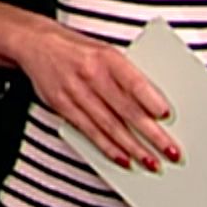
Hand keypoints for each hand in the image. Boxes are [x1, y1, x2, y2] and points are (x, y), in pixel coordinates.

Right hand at [12, 18, 177, 172]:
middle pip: (126, 110)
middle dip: (151, 135)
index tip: (166, 117)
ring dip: (133, 148)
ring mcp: (75, 92)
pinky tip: (124, 159)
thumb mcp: (105, 51)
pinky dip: (108, 148)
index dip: (151, 100)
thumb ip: (127, 75)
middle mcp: (91, 74)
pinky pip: (89, 131)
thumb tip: (155, 106)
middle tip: (171, 152)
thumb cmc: (78, 48)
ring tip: (151, 163)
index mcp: (107, 56)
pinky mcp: (62, 106)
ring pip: (110, 126)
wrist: (36, 42)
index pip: (133, 81)